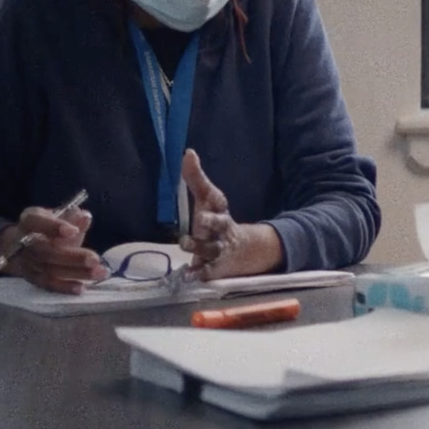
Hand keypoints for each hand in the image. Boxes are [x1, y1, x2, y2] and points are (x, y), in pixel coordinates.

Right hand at [0, 205, 103, 293]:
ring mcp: (26, 262)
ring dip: (75, 273)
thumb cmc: (45, 227)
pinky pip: (47, 284)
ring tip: (98, 273)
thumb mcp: (56, 216)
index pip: (36, 222)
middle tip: (95, 259)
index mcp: (29, 221)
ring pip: (49, 270)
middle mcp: (22, 242)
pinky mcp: (31, 278)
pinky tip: (81, 287)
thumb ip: (72, 217)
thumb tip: (85, 217)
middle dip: (72, 256)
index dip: (53, 227)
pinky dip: (64, 287)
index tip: (73, 231)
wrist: (20, 245)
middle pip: (46, 251)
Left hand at [177, 148, 282, 279]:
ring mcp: (220, 251)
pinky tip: (188, 276)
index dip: (209, 192)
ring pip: (210, 249)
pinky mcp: (216, 269)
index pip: (216, 201)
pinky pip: (207, 272)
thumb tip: (187, 152)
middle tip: (201, 219)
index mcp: (219, 212)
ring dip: (198, 247)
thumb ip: (196, 179)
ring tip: (185, 243)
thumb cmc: (217, 223)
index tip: (202, 192)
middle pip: (219, 224)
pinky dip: (198, 274)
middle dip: (211, 221)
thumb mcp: (208, 200)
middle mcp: (221, 230)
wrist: (243, 251)